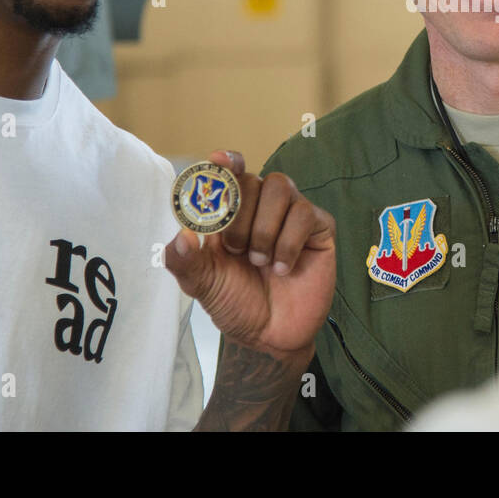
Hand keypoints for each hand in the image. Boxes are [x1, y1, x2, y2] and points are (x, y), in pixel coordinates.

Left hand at [164, 150, 335, 359]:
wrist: (270, 336)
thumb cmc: (236, 303)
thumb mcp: (202, 284)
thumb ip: (185, 261)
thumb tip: (180, 237)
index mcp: (230, 211)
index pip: (228, 172)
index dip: (225, 162)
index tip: (218, 161)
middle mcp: (261, 206)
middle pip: (251, 179)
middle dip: (239, 216)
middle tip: (237, 251)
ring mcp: (292, 214)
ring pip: (280, 187)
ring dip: (264, 228)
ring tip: (260, 262)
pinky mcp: (319, 228)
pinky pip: (305, 213)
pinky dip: (289, 242)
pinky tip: (283, 268)